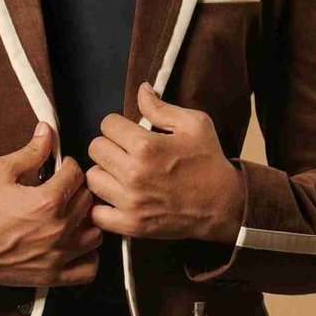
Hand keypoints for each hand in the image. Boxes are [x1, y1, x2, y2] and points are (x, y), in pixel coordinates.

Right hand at [0, 120, 102, 286]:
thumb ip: (30, 151)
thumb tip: (47, 132)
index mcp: (46, 202)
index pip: (77, 174)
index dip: (68, 166)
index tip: (61, 169)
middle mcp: (57, 230)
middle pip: (88, 201)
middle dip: (77, 190)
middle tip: (64, 189)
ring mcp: (57, 256)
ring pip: (95, 234)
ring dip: (86, 222)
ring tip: (71, 216)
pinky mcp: (52, 276)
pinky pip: (89, 269)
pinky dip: (88, 257)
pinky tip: (75, 245)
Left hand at [85, 83, 244, 241]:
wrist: (223, 205)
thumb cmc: (209, 163)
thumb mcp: (194, 125)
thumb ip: (161, 107)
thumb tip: (142, 90)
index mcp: (146, 146)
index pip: (107, 124)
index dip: (118, 126)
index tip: (128, 133)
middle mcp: (133, 173)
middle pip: (95, 149)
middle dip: (109, 146)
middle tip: (125, 153)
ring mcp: (130, 201)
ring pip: (92, 178)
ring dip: (104, 174)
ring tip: (119, 175)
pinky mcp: (131, 224)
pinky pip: (96, 213)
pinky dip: (102, 206)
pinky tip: (115, 199)